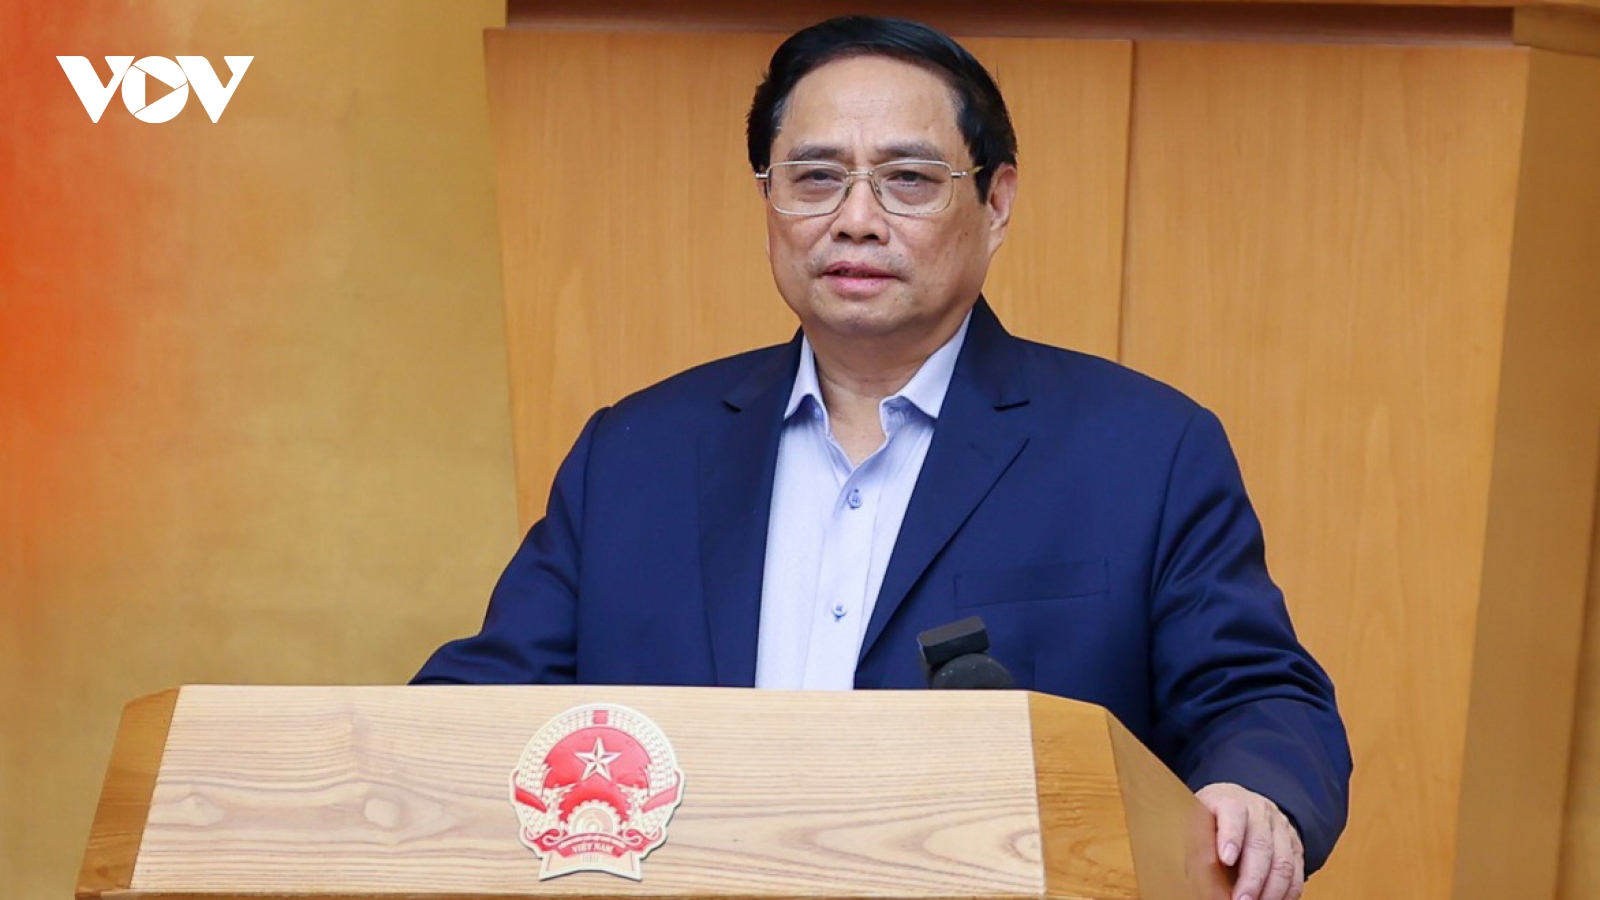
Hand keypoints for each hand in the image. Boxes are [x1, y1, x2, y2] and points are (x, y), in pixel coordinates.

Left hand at [1196, 782, 1303, 899]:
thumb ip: (1198, 843)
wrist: (1237, 803)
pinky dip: (1287, 893)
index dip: (1231, 836)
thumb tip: (1195, 874)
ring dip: (1271, 890)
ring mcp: (1281, 828)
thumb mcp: (1197, 821)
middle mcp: (1260, 812)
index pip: (1233, 813)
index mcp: (1231, 801)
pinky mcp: (1294, 846)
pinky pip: (1297, 873)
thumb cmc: (1212, 818)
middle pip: (1261, 844)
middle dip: (1252, 878)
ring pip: (1283, 862)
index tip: (1225, 859)